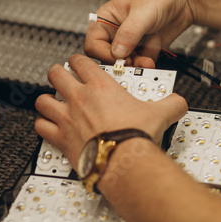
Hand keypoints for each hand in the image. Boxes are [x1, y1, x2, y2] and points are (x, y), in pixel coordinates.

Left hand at [34, 54, 187, 170]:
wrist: (124, 161)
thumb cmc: (135, 137)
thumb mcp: (159, 114)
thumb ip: (170, 104)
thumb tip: (179, 102)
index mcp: (100, 86)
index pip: (81, 61)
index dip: (78, 60)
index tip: (80, 64)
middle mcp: (79, 98)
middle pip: (55, 74)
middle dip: (57, 73)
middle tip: (61, 76)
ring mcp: (66, 117)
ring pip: (43, 99)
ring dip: (46, 100)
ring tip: (52, 102)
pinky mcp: (60, 137)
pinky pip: (41, 126)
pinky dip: (43, 125)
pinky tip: (49, 126)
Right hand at [84, 0, 195, 65]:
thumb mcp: (142, 13)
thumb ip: (128, 34)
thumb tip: (116, 53)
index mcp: (106, 18)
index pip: (94, 43)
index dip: (103, 53)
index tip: (117, 59)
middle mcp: (115, 31)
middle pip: (108, 56)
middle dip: (121, 62)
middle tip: (132, 64)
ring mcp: (130, 41)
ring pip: (125, 62)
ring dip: (136, 64)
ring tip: (146, 61)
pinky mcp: (143, 48)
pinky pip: (140, 62)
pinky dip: (147, 62)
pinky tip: (153, 52)